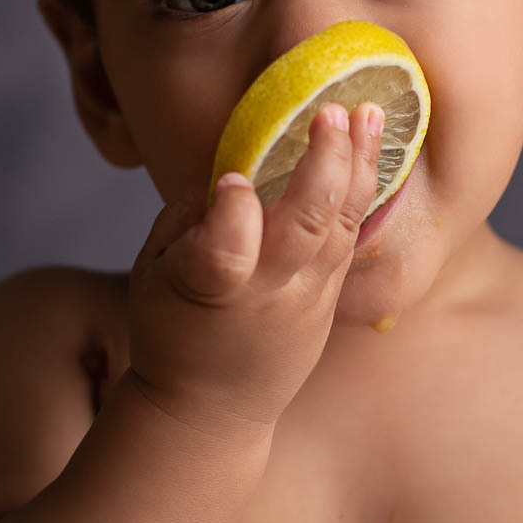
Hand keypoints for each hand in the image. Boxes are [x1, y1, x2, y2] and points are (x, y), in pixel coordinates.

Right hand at [128, 101, 383, 428]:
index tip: (228, 180)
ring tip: (370, 114)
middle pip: (305, 227)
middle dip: (324, 163)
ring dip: (358, 166)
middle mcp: (266, 295)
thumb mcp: (152, 277)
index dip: (230, 213)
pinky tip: (370, 153)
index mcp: (208, 291)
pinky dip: (361, 192)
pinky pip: (349, 239)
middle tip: (333, 110)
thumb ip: (183, 224)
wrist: (210, 411)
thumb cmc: (172, 332)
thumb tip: (224, 178)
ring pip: (339, 228)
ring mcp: (306, 299)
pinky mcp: (330, 301)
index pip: (225, 250)